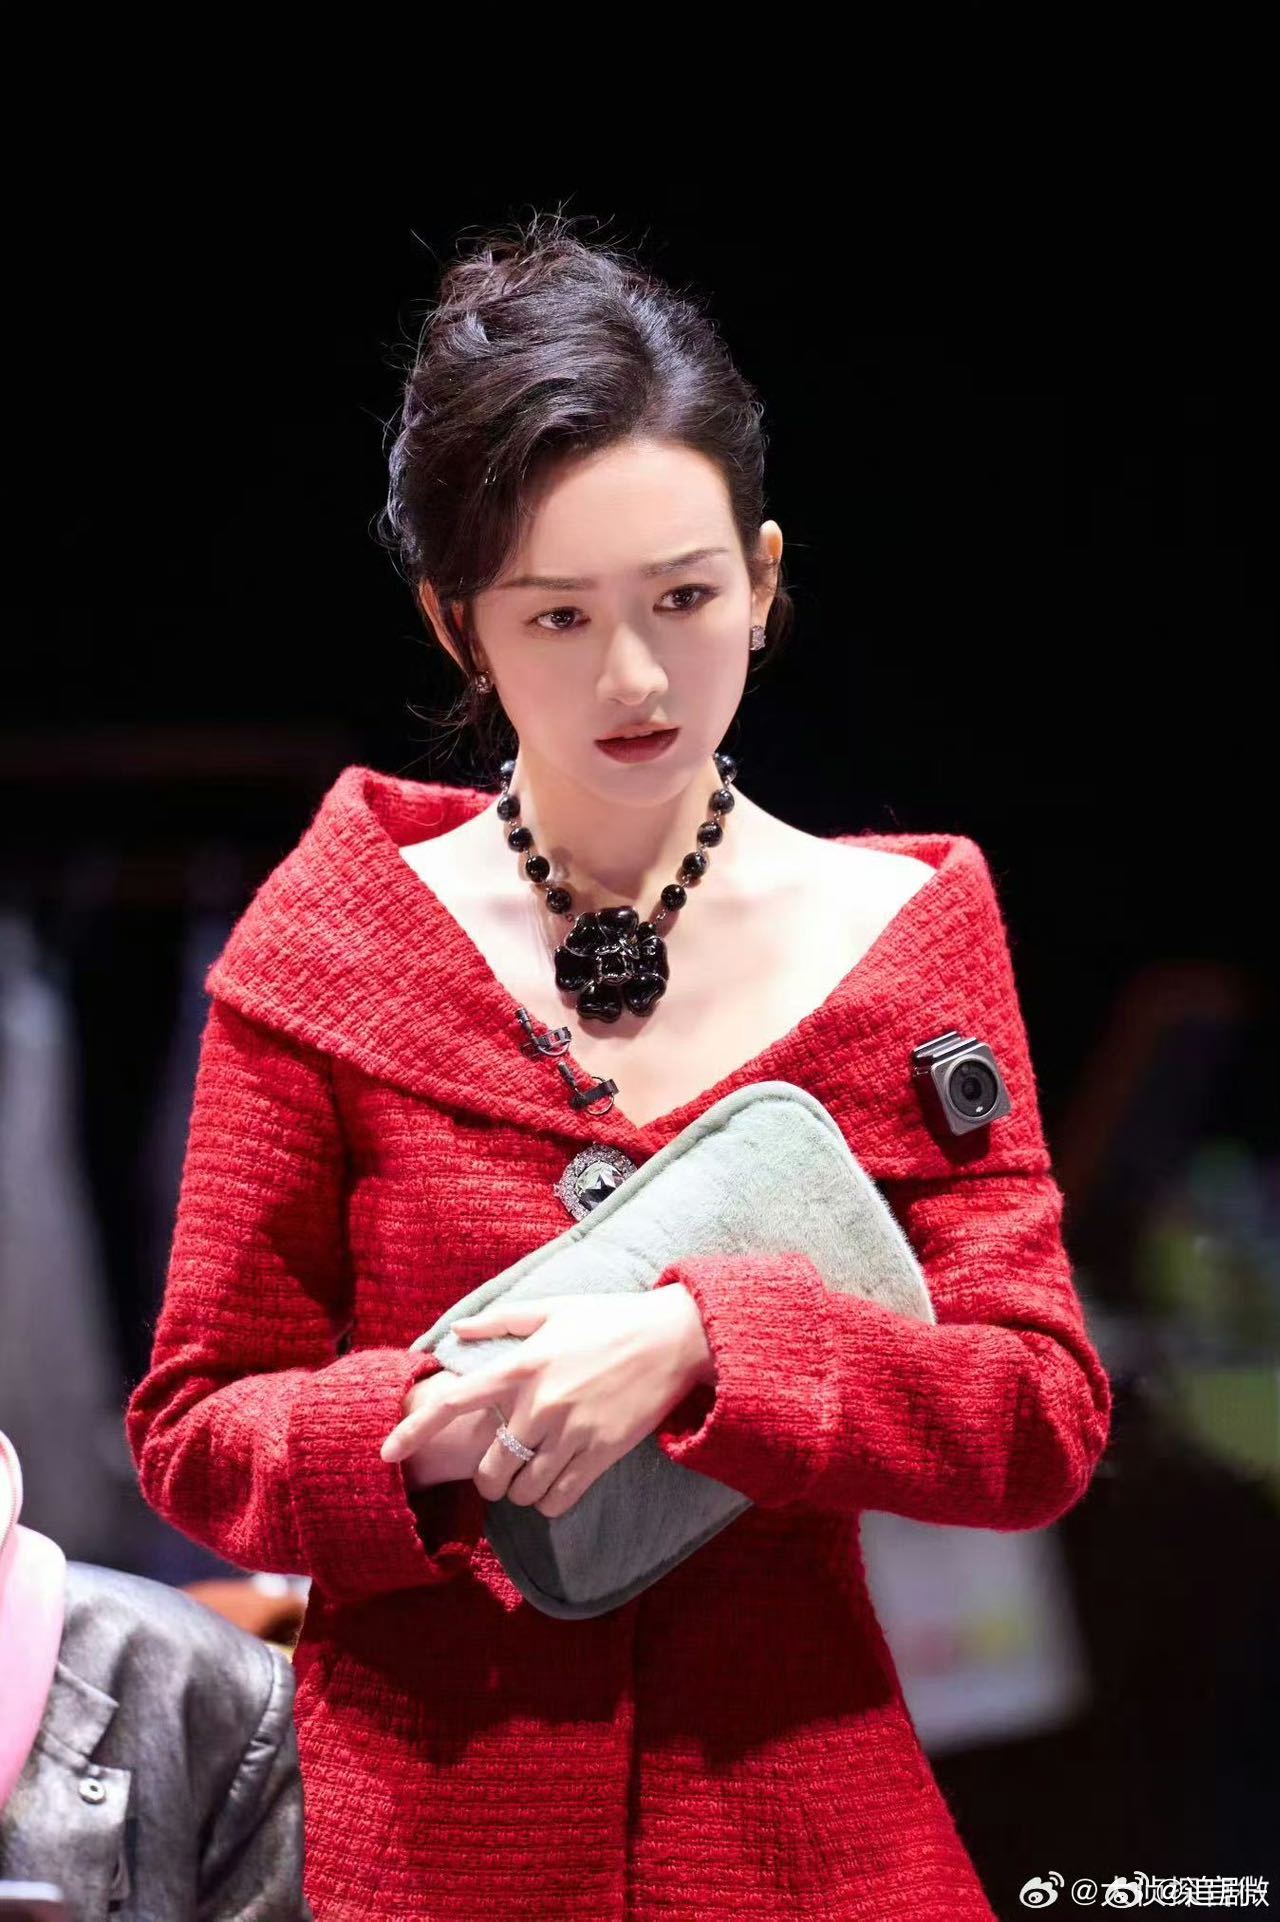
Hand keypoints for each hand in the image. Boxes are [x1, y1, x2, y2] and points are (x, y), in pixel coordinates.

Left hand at [381, 1286, 712, 1519]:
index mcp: (522, 1364)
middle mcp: (541, 1401)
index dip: (415, 1430)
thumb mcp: (552, 1309)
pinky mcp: (602, 1452)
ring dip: (520, 1492)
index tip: (386, 1453)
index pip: (455, 1402)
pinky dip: (548, 1500)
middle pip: (490, 1468)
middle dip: (490, 1479)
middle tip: (503, 1468)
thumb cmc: (609, 1319)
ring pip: (523, 1490)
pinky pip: (558, 1499)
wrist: (673, 1338)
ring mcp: (572, 1430)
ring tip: (533, 1474)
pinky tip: (555, 1485)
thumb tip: (453, 1334)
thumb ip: (499, 1322)